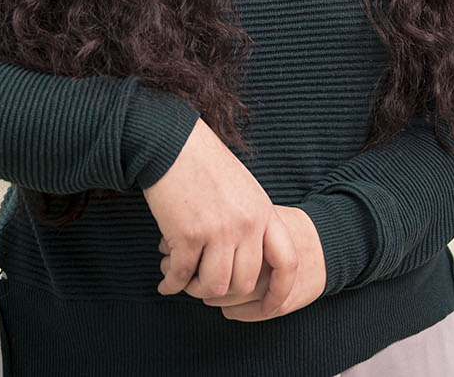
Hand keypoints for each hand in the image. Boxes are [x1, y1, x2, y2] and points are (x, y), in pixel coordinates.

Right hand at [143, 119, 297, 306]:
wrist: (171, 145)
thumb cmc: (205, 166)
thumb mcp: (243, 190)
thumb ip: (252, 222)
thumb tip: (247, 262)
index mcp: (264, 212)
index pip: (287, 261)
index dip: (281, 291)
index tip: (268, 308)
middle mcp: (247, 224)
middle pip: (245, 283)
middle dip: (225, 292)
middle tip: (206, 286)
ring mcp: (219, 231)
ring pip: (215, 287)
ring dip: (197, 290)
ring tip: (185, 282)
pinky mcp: (188, 235)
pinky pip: (183, 277)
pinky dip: (172, 284)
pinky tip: (166, 283)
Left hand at [203, 206, 325, 320]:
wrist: (330, 242)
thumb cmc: (288, 226)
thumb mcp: (264, 213)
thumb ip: (235, 220)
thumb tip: (198, 227)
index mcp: (261, 230)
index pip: (215, 248)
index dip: (200, 253)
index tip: (192, 253)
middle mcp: (267, 258)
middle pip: (218, 274)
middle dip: (204, 276)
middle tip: (196, 273)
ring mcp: (274, 283)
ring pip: (227, 298)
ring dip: (215, 295)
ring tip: (212, 287)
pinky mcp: (282, 302)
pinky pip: (243, 313)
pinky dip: (232, 310)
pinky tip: (229, 304)